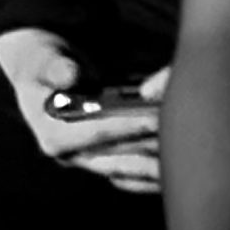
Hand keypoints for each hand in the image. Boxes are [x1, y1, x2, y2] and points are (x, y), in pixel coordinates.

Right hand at [0, 27, 169, 192]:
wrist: (42, 70)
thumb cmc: (42, 62)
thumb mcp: (41, 60)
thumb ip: (55, 67)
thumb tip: (69, 76)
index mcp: (53, 136)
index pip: (94, 135)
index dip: (125, 127)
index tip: (154, 118)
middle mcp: (72, 155)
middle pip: (118, 156)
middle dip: (150, 146)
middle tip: (183, 136)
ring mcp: (90, 159)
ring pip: (129, 166)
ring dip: (156, 162)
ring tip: (188, 155)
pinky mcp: (105, 156)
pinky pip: (133, 170)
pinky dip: (153, 169)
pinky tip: (178, 166)